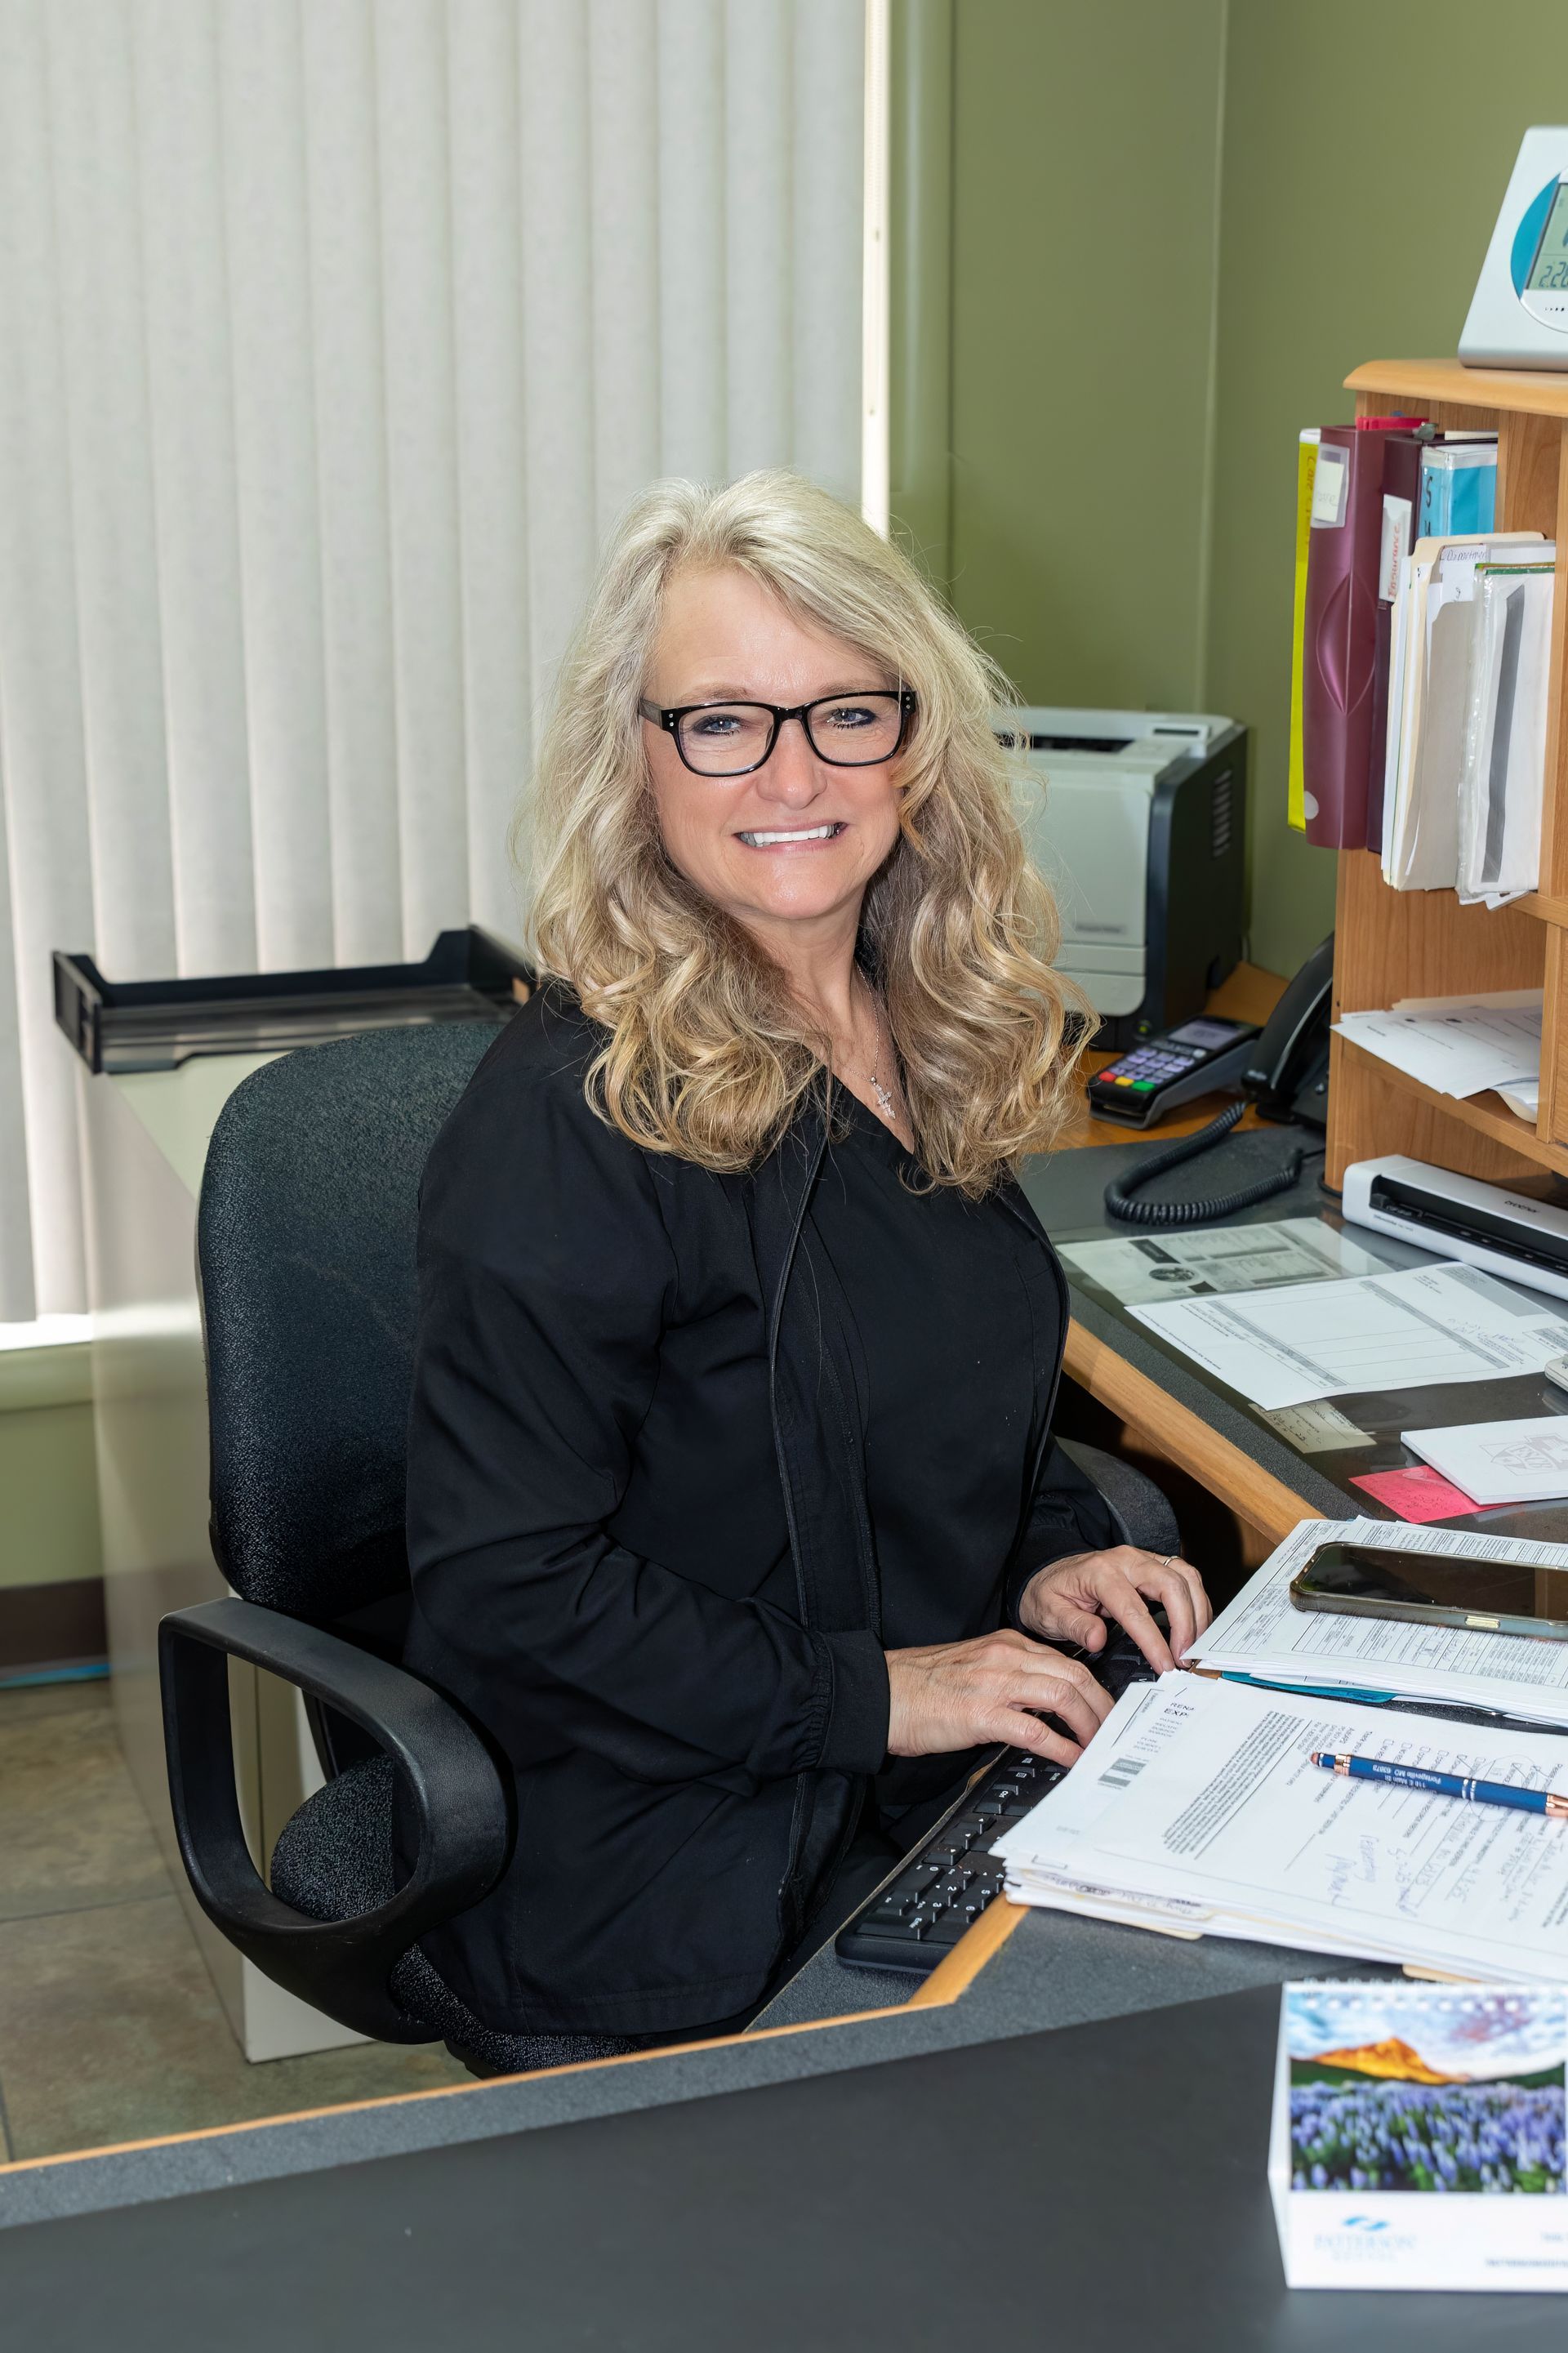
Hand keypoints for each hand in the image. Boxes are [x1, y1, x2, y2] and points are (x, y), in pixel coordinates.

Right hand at [884, 1629, 1113, 1769]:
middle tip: (1114, 1731)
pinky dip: (1062, 1747)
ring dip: (1090, 1724)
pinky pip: (1036, 1730)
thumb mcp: (974, 1668)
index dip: (1094, 1687)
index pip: (1065, 1660)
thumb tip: (1043, 1706)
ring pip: (1064, 1695)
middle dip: (1103, 1706)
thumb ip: (1009, 1677)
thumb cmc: (921, 1686)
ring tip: (1099, 1746)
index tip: (1105, 1709)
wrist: (880, 1693)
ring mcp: (995, 1683)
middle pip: (1075, 1674)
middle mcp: (1006, 1657)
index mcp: (1006, 1644)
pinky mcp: (982, 1714)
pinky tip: (1073, 1759)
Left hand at [1018, 1545, 1210, 1674]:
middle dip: (1185, 1624)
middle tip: (1186, 1658)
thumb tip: (1097, 1639)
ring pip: (1185, 1576)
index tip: (1165, 1665)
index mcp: (1100, 1573)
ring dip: (1197, 1612)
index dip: (1153, 1640)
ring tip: (1195, 1647)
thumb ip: (1073, 1625)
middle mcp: (1127, 1560)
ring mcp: (1143, 1559)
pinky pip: (1185, 1578)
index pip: (1135, 1609)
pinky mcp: (1153, 1565)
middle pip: (1171, 1584)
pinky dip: (1196, 1603)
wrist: (1050, 1574)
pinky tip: (1195, 1628)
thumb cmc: (1050, 1594)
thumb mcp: (1048, 1612)